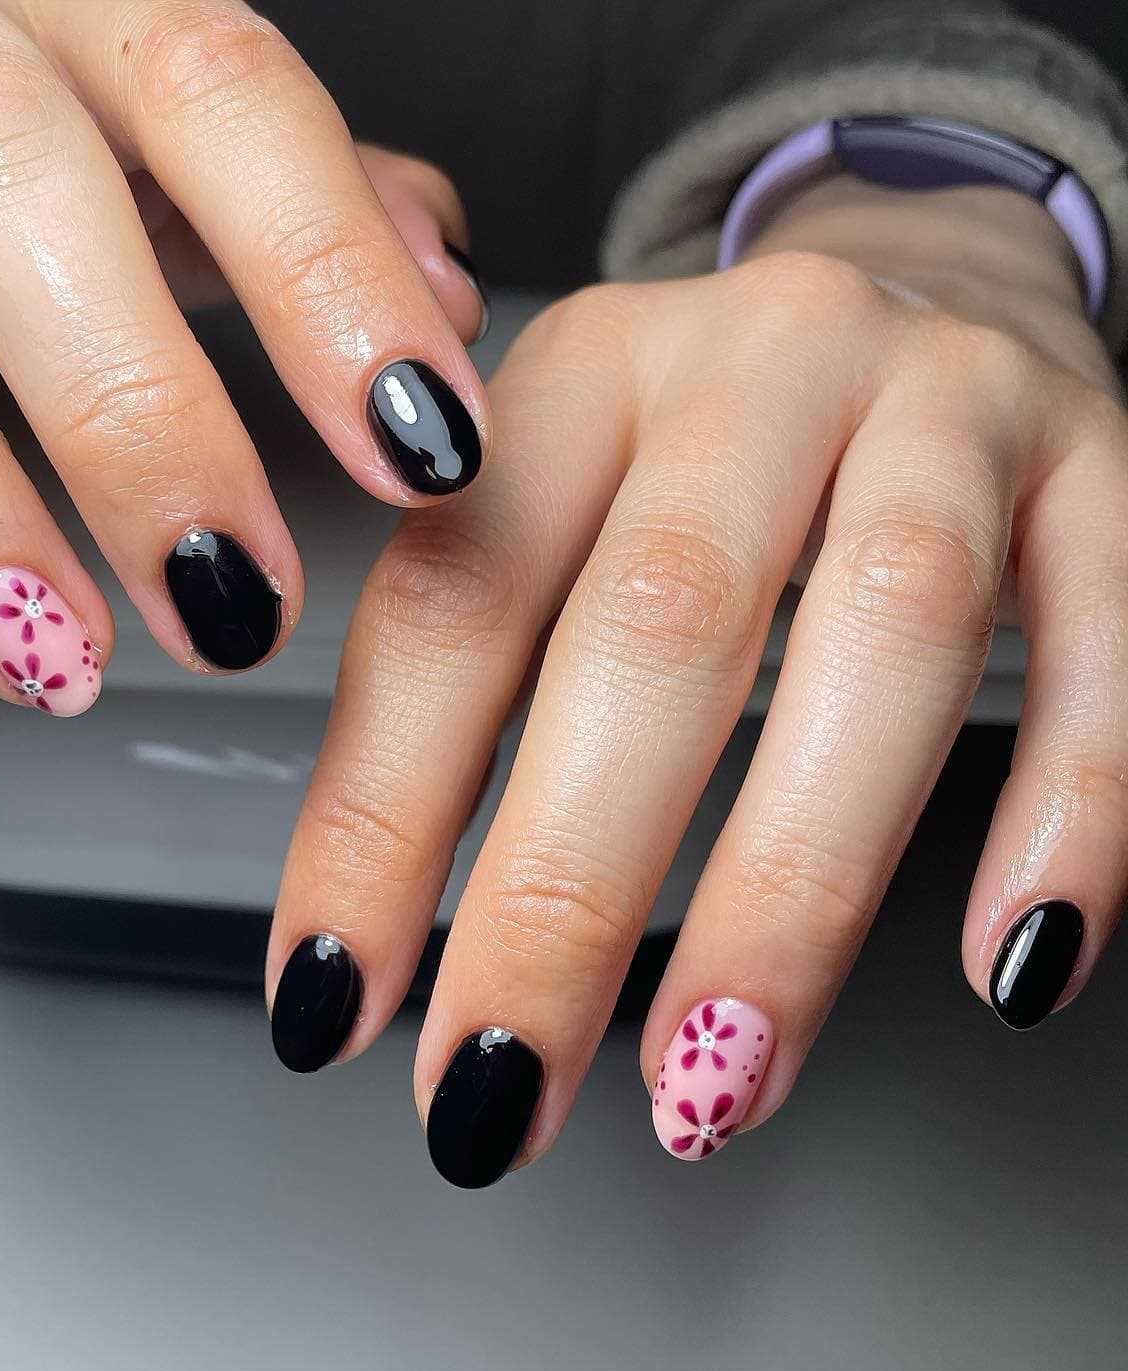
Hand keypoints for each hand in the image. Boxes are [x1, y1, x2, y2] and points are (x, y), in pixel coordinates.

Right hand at [0, 0, 487, 696]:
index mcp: (101, 5)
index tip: (420, 452)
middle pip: (9, 182)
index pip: (229, 99)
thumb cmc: (74, 138)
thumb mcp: (216, 161)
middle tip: (225, 609)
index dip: (330, 282)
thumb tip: (443, 305)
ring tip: (52, 659)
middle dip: (132, 426)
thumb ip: (336, 217)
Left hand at [267, 177, 1127, 1185]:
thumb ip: (478, 664)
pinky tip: (1005, 963)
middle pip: (651, 628)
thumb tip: (373, 922)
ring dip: (790, 892)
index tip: (333, 998)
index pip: (450, 605)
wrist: (928, 269)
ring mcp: (938, 402)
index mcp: (579, 379)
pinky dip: (1067, 807)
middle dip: (562, 893)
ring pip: (879, 634)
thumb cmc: (714, 441)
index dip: (377, 815)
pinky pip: (1105, 633)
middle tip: (499, 1089)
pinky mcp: (1095, 464)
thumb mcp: (568, 494)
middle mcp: (749, 368)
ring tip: (713, 1079)